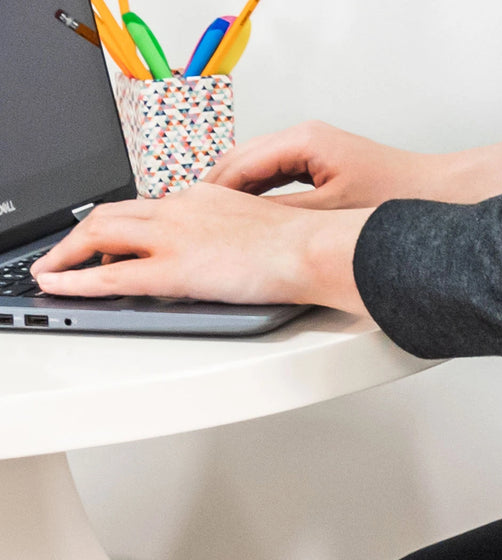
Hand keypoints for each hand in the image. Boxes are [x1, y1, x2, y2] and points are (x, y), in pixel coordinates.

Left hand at [30, 183, 371, 313]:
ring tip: (52, 271)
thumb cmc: (311, 245)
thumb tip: (238, 260)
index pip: (151, 206)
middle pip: (113, 213)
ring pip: (99, 234)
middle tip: (66, 253)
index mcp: (208, 197)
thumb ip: (241, 239)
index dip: (123, 224)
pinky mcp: (173, 268)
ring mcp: (174, 236)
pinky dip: (75, 280)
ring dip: (67, 253)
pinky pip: (109, 275)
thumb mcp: (268, 231)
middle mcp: (183, 208)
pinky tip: (59, 287)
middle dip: (81, 234)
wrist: (317, 247)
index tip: (114, 238)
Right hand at [204, 120, 501, 208]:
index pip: (241, 162)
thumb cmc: (397, 196)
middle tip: (191, 218)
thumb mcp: (331, 213)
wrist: (438, 192)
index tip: (191, 212)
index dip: (213, 191)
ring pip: (258, 168)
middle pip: (243, 160)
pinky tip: (248, 217)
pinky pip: (277, 174)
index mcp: (304, 140)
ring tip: (212, 221)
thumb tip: (244, 225)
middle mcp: (306, 136)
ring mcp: (313, 147)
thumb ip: (283, 215)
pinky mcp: (322, 161)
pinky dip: (259, 193)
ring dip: (237, 192)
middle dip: (218, 189)